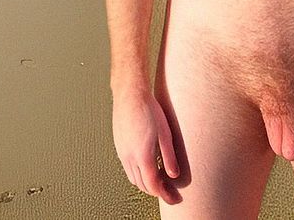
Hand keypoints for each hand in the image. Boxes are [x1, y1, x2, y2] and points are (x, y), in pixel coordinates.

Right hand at [112, 89, 181, 204]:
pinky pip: (128, 168)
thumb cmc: (149, 110)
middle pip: (142, 185)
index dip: (165, 195)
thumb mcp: (165, 133)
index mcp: (142, 156)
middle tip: (170, 192)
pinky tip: (147, 167)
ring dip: (146, 184)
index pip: (153, 185)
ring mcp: (121, 153)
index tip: (174, 199)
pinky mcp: (119, 146)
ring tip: (160, 181)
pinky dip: (138, 174)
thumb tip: (174, 175)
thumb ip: (169, 156)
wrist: (130, 94)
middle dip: (156, 191)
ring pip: (133, 178)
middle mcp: (129, 158)